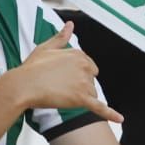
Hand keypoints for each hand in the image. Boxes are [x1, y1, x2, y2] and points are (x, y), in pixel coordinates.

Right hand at [0, 21, 119, 121]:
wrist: (24, 86)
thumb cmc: (32, 68)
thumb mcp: (46, 47)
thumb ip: (61, 37)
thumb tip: (70, 25)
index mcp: (78, 54)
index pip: (88, 66)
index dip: (76, 74)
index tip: (63, 77)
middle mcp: (85, 66)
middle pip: (91, 80)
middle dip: (80, 85)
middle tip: (59, 86)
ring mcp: (84, 83)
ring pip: (92, 94)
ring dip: (81, 97)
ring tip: (61, 95)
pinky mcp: (81, 99)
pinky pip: (100, 107)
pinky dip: (111, 114)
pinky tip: (120, 119)